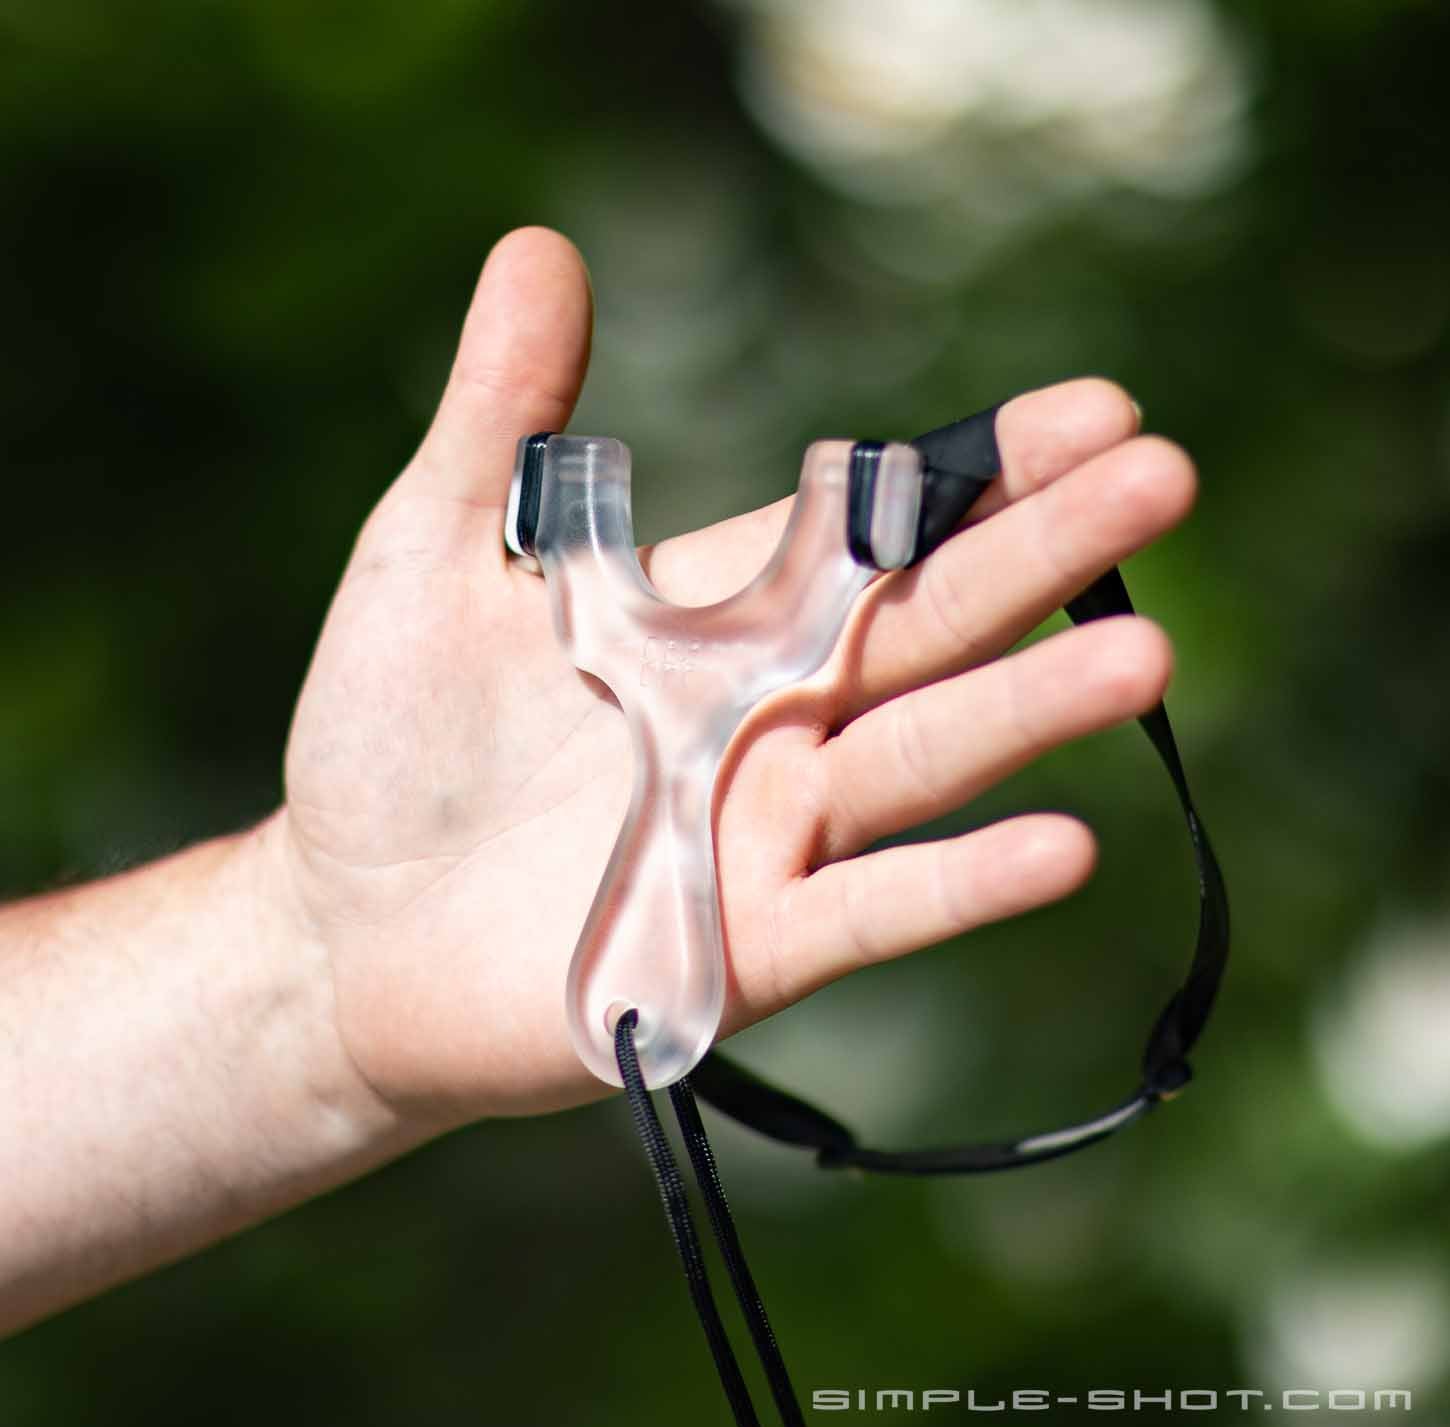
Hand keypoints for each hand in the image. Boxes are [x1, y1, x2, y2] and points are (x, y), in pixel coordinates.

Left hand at [276, 227, 1194, 1131]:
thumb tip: (542, 248)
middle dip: (1041, 555)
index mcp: (717, 613)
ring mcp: (764, 831)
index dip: (979, 472)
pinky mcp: (740, 948)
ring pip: (921, 757)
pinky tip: (1062, 845)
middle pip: (927, 625)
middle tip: (1162, 481)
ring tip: (1144, 652)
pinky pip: (868, 913)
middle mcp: (767, 715)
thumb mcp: (436, 548)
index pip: (874, 526)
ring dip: (1031, 708)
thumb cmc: (390, 735)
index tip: (1092, 410)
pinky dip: (959, 885)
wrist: (342, 921)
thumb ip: (506, 414)